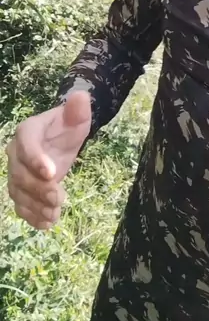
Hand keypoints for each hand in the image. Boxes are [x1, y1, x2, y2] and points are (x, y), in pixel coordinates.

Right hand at [6, 91, 91, 229]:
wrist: (58, 142)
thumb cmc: (65, 128)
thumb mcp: (76, 119)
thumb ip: (77, 111)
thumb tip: (80, 97)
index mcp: (27, 132)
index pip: (26, 145)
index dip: (36, 159)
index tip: (52, 174)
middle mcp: (15, 153)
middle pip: (20, 174)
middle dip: (38, 189)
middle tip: (58, 198)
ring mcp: (15, 174)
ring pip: (18, 193)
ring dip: (35, 206)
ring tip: (53, 215)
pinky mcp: (21, 191)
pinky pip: (20, 205)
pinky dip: (32, 216)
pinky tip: (46, 224)